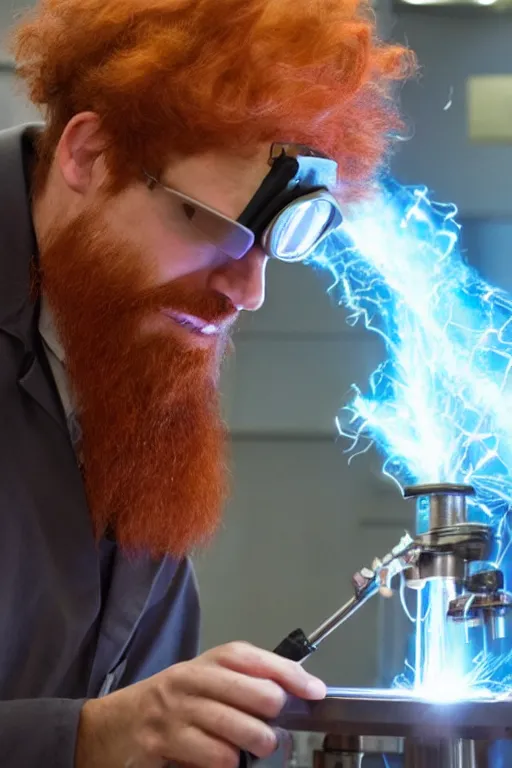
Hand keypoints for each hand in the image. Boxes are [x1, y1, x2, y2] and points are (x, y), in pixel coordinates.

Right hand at [76, 641, 325, 767]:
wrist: (113, 726)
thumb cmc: (171, 702)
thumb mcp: (206, 681)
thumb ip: (244, 681)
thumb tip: (297, 688)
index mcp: (207, 661)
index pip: (255, 659)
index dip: (290, 674)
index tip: (315, 692)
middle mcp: (191, 680)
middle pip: (256, 694)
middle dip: (274, 718)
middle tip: (272, 730)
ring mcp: (175, 712)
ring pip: (240, 731)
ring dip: (256, 745)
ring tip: (253, 748)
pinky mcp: (162, 744)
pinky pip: (215, 757)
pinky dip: (228, 764)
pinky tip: (223, 761)